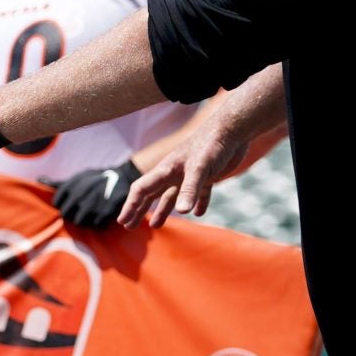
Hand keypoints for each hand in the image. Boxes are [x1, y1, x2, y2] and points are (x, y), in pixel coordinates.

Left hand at [49, 158, 137, 231]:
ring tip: (90, 215)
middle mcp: (79, 195)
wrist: (122, 176)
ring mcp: (91, 204)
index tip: (70, 206)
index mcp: (71, 186)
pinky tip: (101, 217)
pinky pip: (96, 226)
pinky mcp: (105, 212)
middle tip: (80, 213)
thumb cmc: (95, 179)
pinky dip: (99, 223)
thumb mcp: (77, 177)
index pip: (57, 203)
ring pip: (80, 223)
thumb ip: (58, 183)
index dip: (62, 206)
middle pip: (66, 216)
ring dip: (85, 221)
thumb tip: (39, 179)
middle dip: (72, 216)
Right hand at [121, 112, 253, 227]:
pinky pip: (199, 194)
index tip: (123, 221)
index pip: (141, 189)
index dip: (131, 206)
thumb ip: (190, 190)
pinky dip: (198, 204)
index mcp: (166, 170)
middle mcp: (174, 173)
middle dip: (139, 210)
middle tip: (128, 226)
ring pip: (171, 196)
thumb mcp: (200, 168)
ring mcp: (190, 175)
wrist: (233, 130)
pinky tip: (199, 213)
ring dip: (163, 210)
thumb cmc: (212, 145)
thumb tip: (181, 212)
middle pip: (151, 194)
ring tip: (156, 225)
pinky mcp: (208, 176)